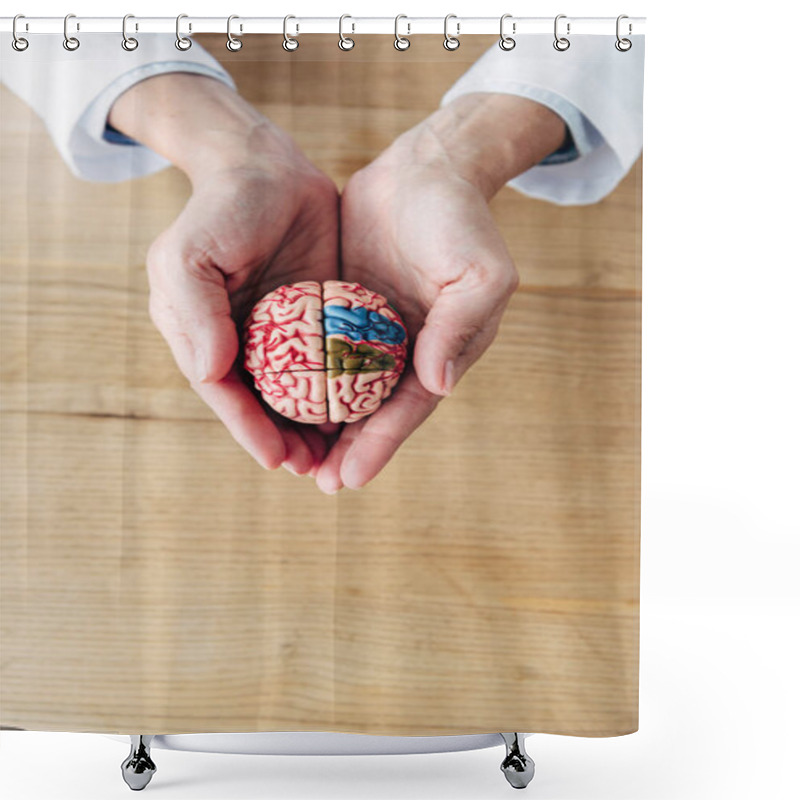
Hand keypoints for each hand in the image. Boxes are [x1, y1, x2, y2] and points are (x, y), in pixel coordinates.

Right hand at [109, 74, 339, 474]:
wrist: (267, 166)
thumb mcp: (189, 254)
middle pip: (262, 404)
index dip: (248, 429)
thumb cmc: (220, 209)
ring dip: (314, 427)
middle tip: (313, 471)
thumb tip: (212, 373)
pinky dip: (339, 390)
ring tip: (337, 458)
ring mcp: (281, 332)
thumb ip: (195, 313)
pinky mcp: (316, 317)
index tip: (276, 459)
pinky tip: (360, 413)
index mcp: (202, 336)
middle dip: (284, 440)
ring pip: (297, 392)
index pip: (225, 394)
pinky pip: (328, 361)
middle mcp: (239, 341)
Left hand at [314, 93, 565, 493]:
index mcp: (443, 350)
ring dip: (323, 424)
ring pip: (344, 388)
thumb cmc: (461, 219)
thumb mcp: (480, 272)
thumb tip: (436, 384)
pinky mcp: (346, 307)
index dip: (380, 445)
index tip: (349, 478)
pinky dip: (305, 377)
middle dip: (347, 449)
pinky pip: (322, 349)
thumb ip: (460, 327)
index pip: (408, 408)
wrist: (428, 168)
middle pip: (373, 410)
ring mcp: (374, 330)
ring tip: (292, 457)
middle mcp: (408, 349)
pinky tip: (277, 398)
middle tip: (316, 482)